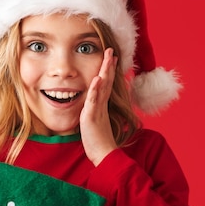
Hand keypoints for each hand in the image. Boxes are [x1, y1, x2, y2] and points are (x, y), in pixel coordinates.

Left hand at [79, 47, 117, 166]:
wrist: (104, 154)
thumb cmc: (99, 143)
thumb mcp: (95, 124)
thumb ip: (94, 114)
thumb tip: (92, 109)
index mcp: (101, 107)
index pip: (105, 85)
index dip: (108, 72)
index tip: (111, 59)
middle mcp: (102, 106)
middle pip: (107, 81)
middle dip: (109, 65)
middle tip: (112, 51)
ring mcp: (98, 110)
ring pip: (102, 87)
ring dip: (105, 71)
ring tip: (108, 57)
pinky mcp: (92, 117)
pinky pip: (94, 101)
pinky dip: (96, 89)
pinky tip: (97, 79)